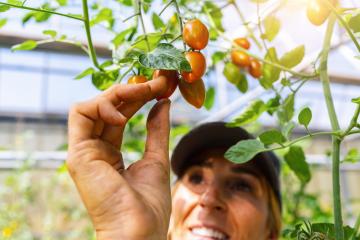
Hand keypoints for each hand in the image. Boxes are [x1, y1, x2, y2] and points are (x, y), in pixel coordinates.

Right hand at [67, 77, 171, 239]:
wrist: (139, 230)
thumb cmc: (148, 203)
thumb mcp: (156, 157)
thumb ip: (156, 130)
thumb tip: (162, 104)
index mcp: (108, 154)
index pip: (118, 116)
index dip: (136, 99)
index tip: (159, 88)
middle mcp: (93, 150)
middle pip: (106, 109)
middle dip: (131, 91)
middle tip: (156, 82)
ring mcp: (83, 151)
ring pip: (91, 106)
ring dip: (118, 93)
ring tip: (145, 90)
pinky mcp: (77, 154)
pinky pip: (80, 114)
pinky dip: (101, 106)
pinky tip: (124, 114)